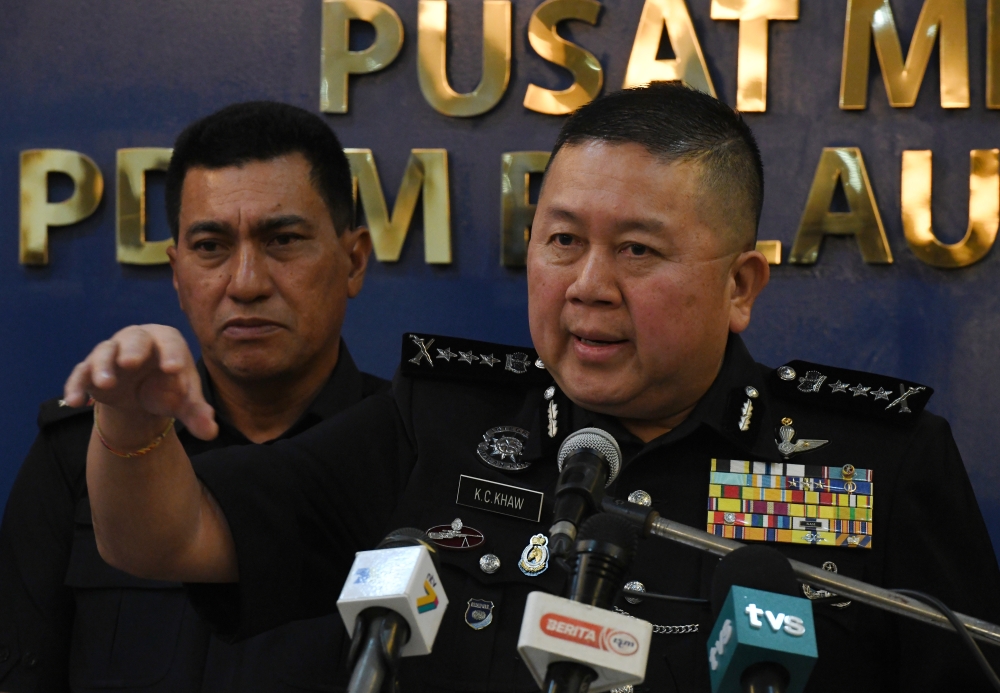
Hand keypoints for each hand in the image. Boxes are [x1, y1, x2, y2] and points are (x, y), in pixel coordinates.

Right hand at [64, 325, 217, 440]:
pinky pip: (80, 374)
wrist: (142, 394)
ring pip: (104, 353)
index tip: (174, 369)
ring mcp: (111, 353)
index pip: (170, 342)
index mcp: (166, 342)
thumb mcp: (185, 401)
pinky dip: (76, 385)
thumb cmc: (169, 388)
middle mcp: (137, 340)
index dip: (171, 353)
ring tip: (106, 384)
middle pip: (134, 339)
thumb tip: (210, 432)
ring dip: (102, 367)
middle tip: (131, 362)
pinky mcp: (90, 371)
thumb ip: (197, 413)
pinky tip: (74, 401)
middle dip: (132, 349)